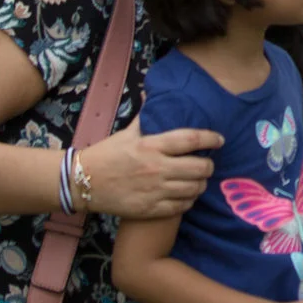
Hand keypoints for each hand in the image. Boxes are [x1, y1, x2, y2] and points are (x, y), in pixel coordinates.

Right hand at [76, 115, 219, 217]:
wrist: (83, 182)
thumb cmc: (107, 154)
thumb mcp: (127, 133)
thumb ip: (145, 117)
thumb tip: (152, 94)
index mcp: (152, 145)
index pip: (192, 139)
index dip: (211, 138)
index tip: (220, 139)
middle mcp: (156, 168)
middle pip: (200, 168)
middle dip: (209, 166)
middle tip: (208, 164)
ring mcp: (154, 190)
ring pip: (194, 189)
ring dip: (200, 184)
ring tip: (198, 180)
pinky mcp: (150, 209)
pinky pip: (181, 207)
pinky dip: (188, 201)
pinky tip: (186, 195)